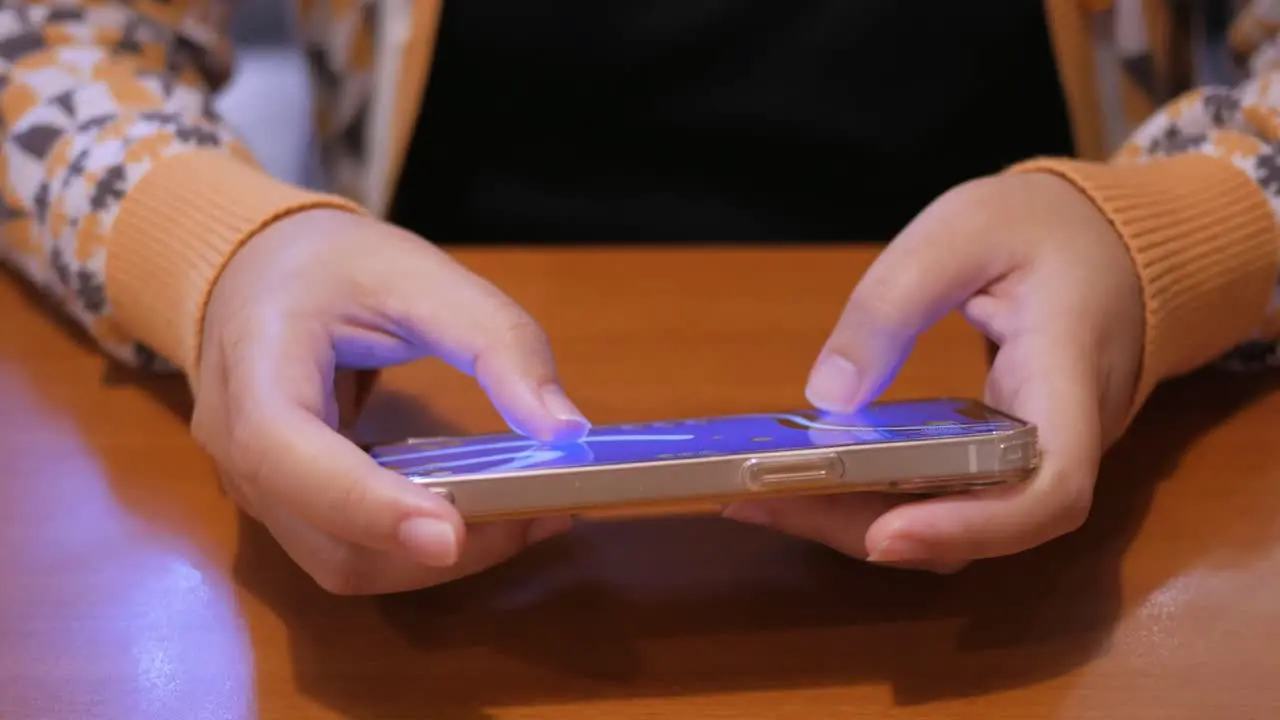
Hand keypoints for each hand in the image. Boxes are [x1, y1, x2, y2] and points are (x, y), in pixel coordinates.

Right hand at [191, 210, 589, 593]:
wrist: (256, 273)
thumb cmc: (331, 266)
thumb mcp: (421, 275)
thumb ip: (498, 341)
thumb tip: (567, 430)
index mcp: (253, 369)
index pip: (285, 455)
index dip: (366, 503)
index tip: (450, 533)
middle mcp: (238, 450)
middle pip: (329, 540)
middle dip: (437, 548)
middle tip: (538, 516)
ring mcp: (259, 490)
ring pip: (346, 564)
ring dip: (441, 560)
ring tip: (529, 519)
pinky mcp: (292, 509)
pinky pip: (356, 551)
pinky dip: (426, 548)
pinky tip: (493, 516)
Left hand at [723, 173, 1144, 571]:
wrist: (1114, 245)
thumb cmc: (1046, 230)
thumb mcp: (962, 232)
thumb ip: (892, 303)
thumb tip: (827, 395)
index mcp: (1071, 376)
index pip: (1052, 485)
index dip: (976, 526)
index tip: (888, 533)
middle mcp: (1065, 439)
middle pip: (984, 524)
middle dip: (873, 530)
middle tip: (763, 505)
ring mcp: (1037, 457)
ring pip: (960, 525)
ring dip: (860, 525)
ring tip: (760, 498)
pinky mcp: (1006, 460)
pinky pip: (948, 500)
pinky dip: (876, 503)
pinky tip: (805, 482)